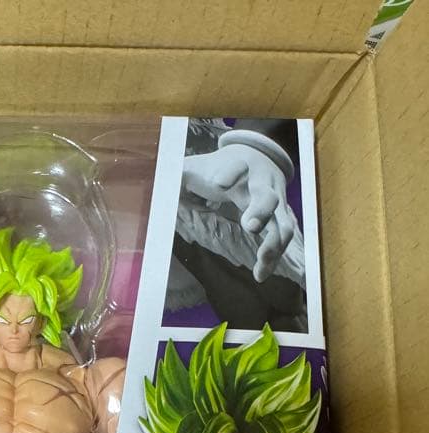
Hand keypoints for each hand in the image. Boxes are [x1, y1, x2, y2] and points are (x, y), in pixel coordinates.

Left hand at [181, 144, 296, 281]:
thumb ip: (175, 176)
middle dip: (261, 210)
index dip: (230, 173)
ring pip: (282, 223)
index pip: (236, 166)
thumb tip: (152, 188)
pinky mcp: (280, 218)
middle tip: (250, 227)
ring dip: (273, 244)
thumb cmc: (219, 167)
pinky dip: (274, 257)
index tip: (219, 184)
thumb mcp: (195, 167)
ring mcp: (275, 203)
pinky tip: (261, 274)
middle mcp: (261, 185)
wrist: (257, 155)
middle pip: (267, 196)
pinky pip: (283, 239)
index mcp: (238, 168)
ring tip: (260, 265)